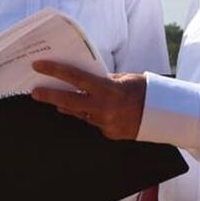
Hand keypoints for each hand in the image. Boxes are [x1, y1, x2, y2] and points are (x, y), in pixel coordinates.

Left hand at [30, 61, 146, 140]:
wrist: (164, 116)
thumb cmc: (145, 91)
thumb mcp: (125, 79)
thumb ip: (104, 80)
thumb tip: (84, 81)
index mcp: (108, 89)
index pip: (75, 78)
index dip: (55, 71)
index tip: (39, 66)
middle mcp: (103, 108)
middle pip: (68, 101)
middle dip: (49, 95)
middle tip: (34, 92)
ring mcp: (105, 124)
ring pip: (79, 114)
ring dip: (69, 106)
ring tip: (57, 99)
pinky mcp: (109, 134)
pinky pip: (93, 122)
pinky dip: (91, 115)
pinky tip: (92, 109)